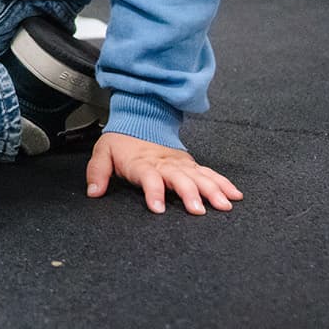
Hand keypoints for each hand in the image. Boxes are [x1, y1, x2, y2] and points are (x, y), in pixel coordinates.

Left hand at [86, 131, 242, 214]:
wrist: (139, 118)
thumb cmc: (121, 142)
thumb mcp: (102, 153)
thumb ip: (97, 172)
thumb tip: (93, 192)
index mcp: (142, 163)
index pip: (148, 178)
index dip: (153, 192)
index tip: (157, 208)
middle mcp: (165, 164)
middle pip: (179, 178)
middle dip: (190, 194)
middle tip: (198, 210)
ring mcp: (180, 164)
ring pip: (199, 176)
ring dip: (212, 190)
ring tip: (224, 205)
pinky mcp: (191, 164)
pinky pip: (210, 173)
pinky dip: (223, 183)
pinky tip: (235, 195)